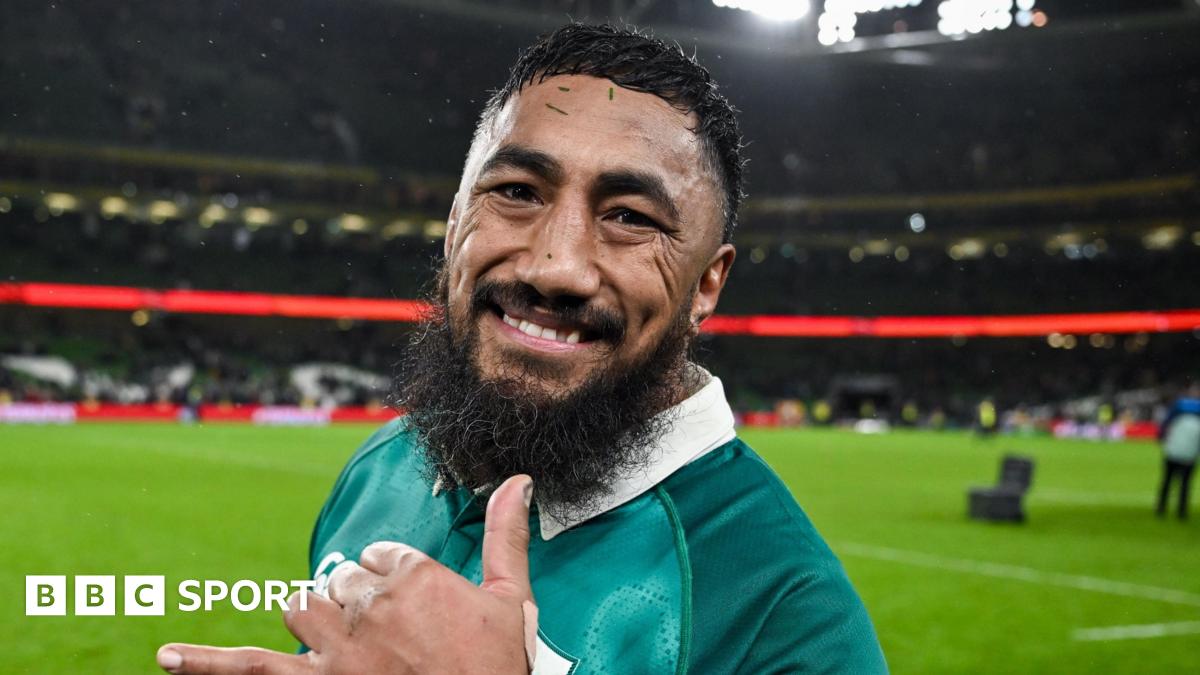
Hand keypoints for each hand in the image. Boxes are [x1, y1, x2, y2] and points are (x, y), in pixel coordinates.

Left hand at [156, 475, 536, 674]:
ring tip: (343, 642)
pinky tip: (166, 656)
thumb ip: (506, 536)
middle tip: (391, 639)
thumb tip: (519, 480)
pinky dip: (205, 663)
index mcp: (411, 575)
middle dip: (359, 604)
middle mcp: (366, 603)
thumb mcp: (512, 601)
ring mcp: (335, 645)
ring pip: (302, 608)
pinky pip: (251, 669)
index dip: (396, 581)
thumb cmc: (495, 668)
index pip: (382, 556)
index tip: (416, 611)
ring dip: (316, 620)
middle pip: (342, 582)